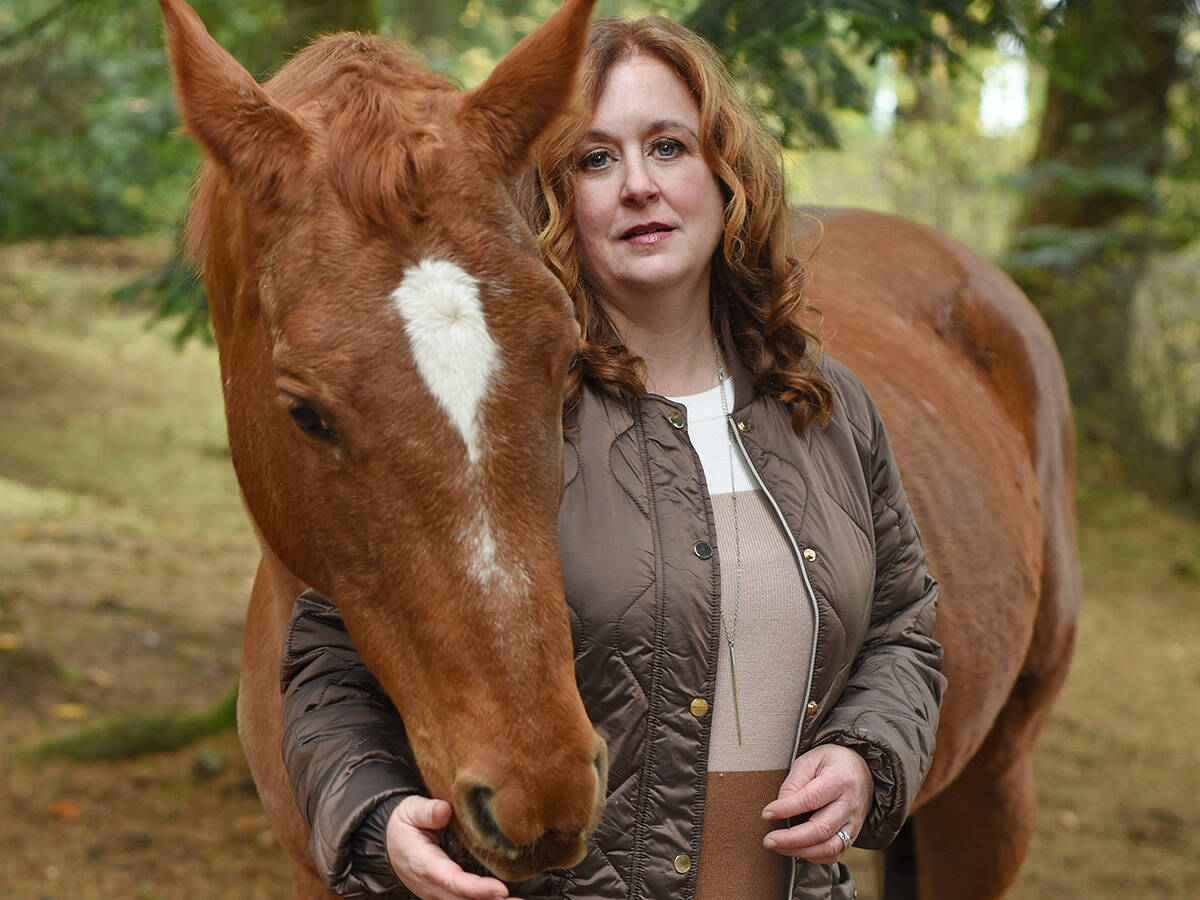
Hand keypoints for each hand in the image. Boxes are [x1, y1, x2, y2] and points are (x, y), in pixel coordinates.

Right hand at [386, 795, 514, 899]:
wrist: (390, 843)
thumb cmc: (405, 825)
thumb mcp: (410, 811)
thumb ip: (426, 812)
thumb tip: (444, 811)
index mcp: (424, 864)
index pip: (452, 881)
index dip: (476, 889)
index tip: (499, 889)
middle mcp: (433, 885)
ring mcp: (439, 892)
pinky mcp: (446, 893)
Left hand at [760, 743, 872, 864]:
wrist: (860, 770)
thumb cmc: (831, 763)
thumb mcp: (810, 760)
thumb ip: (793, 783)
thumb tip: (778, 809)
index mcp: (840, 779)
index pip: (811, 798)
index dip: (787, 808)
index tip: (766, 814)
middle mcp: (850, 804)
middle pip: (821, 829)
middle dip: (791, 839)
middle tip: (768, 840)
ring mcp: (854, 823)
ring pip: (829, 847)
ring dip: (800, 851)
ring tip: (778, 846)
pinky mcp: (853, 835)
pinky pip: (835, 854)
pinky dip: (814, 856)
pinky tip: (797, 850)